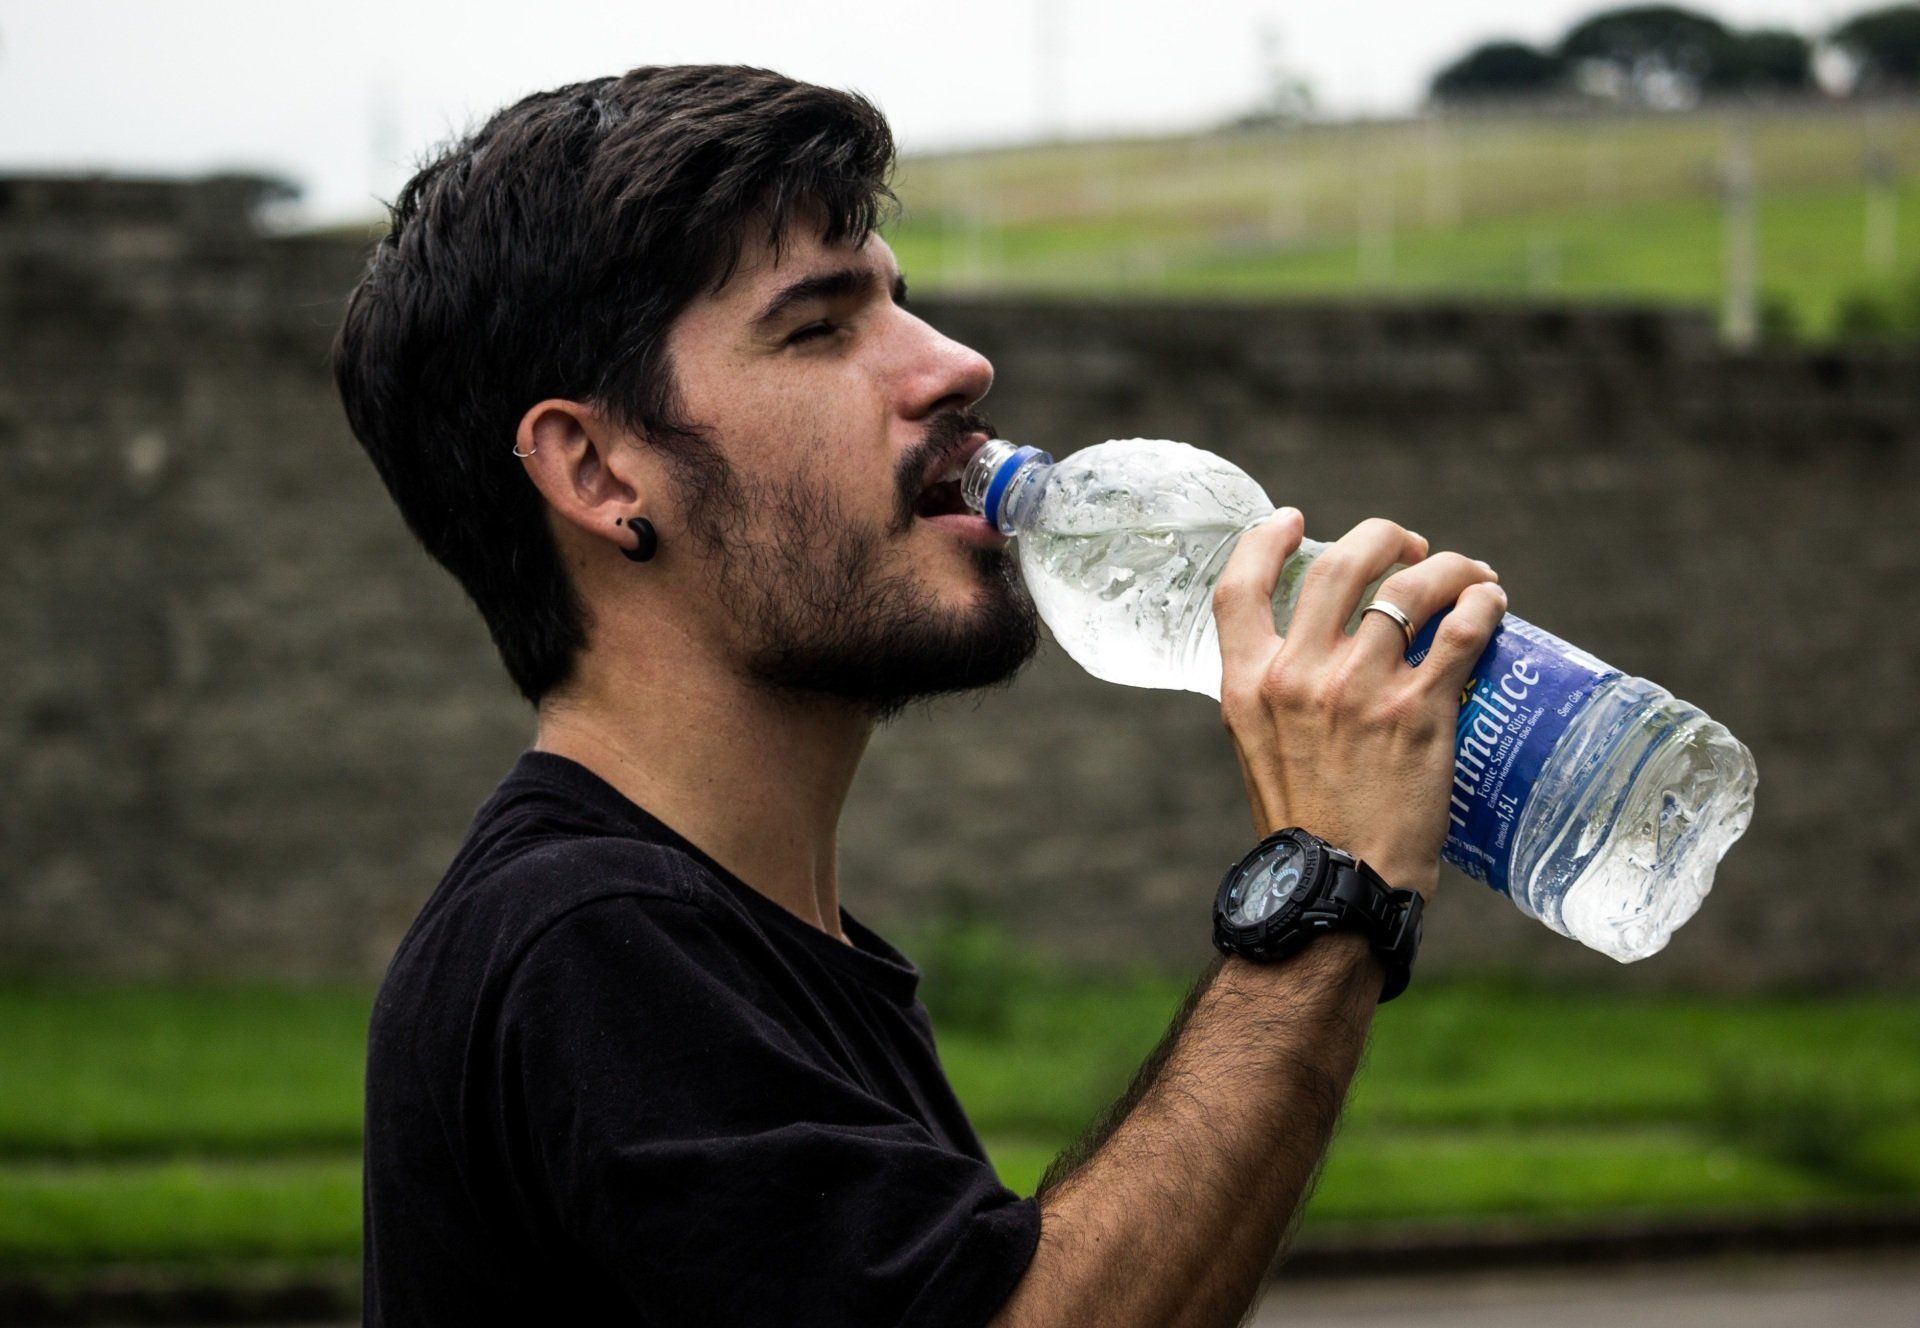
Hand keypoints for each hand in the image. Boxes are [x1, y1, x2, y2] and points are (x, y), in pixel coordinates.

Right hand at [1212, 512, 1505, 899]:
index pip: (1238, 588)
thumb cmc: (1305, 829)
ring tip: (1466, 574)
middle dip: (1380, 538)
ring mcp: (1359, 689)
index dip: (1263, 540)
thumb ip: (1277, 697)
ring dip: (1446, 566)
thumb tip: (1315, 658)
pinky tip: (1491, 602)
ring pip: (1409, 586)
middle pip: (1339, 565)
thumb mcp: (1260, 751)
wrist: (1338, 889)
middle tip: (1408, 547)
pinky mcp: (1419, 711)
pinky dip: (1482, 604)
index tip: (1291, 520)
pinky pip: (1460, 630)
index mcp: (1248, 685)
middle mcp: (1298, 676)